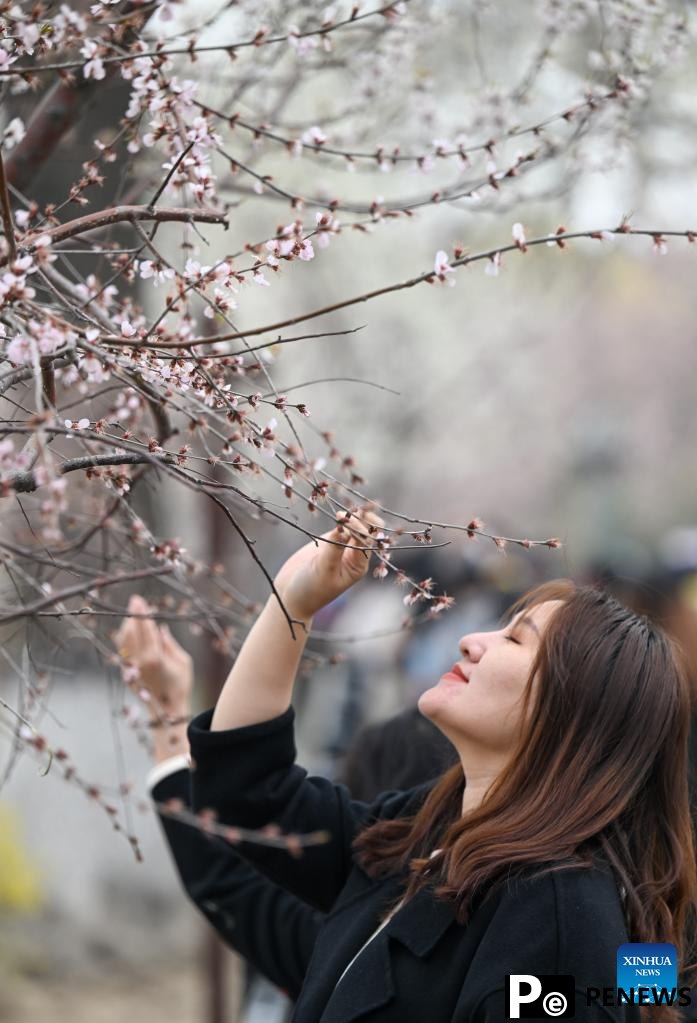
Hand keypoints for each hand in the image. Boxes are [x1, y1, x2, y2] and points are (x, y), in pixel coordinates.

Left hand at [114, 595, 192, 716]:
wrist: (168, 711)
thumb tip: (159, 628)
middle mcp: (139, 661)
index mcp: (154, 657)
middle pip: (130, 631)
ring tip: (133, 615)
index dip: (141, 613)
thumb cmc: (180, 685)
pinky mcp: (127, 673)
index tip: (140, 601)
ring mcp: (131, 667)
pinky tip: (130, 631)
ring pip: (123, 640)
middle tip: (135, 602)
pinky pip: (123, 651)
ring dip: (127, 625)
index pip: (145, 628)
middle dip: (132, 615)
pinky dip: (125, 638)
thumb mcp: (183, 661)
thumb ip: (169, 643)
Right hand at [273, 508, 383, 621]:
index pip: (366, 541)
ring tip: (341, 512)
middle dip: (361, 519)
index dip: (358, 527)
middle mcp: (354, 555)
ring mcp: (343, 546)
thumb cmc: (310, 590)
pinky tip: (336, 513)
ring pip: (356, 526)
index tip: (343, 520)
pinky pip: (341, 526)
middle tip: (346, 512)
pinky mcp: (330, 541)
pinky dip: (341, 518)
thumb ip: (334, 548)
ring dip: (352, 516)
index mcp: (358, 565)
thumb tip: (344, 528)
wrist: (290, 596)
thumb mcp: (323, 570)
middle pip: (367, 531)